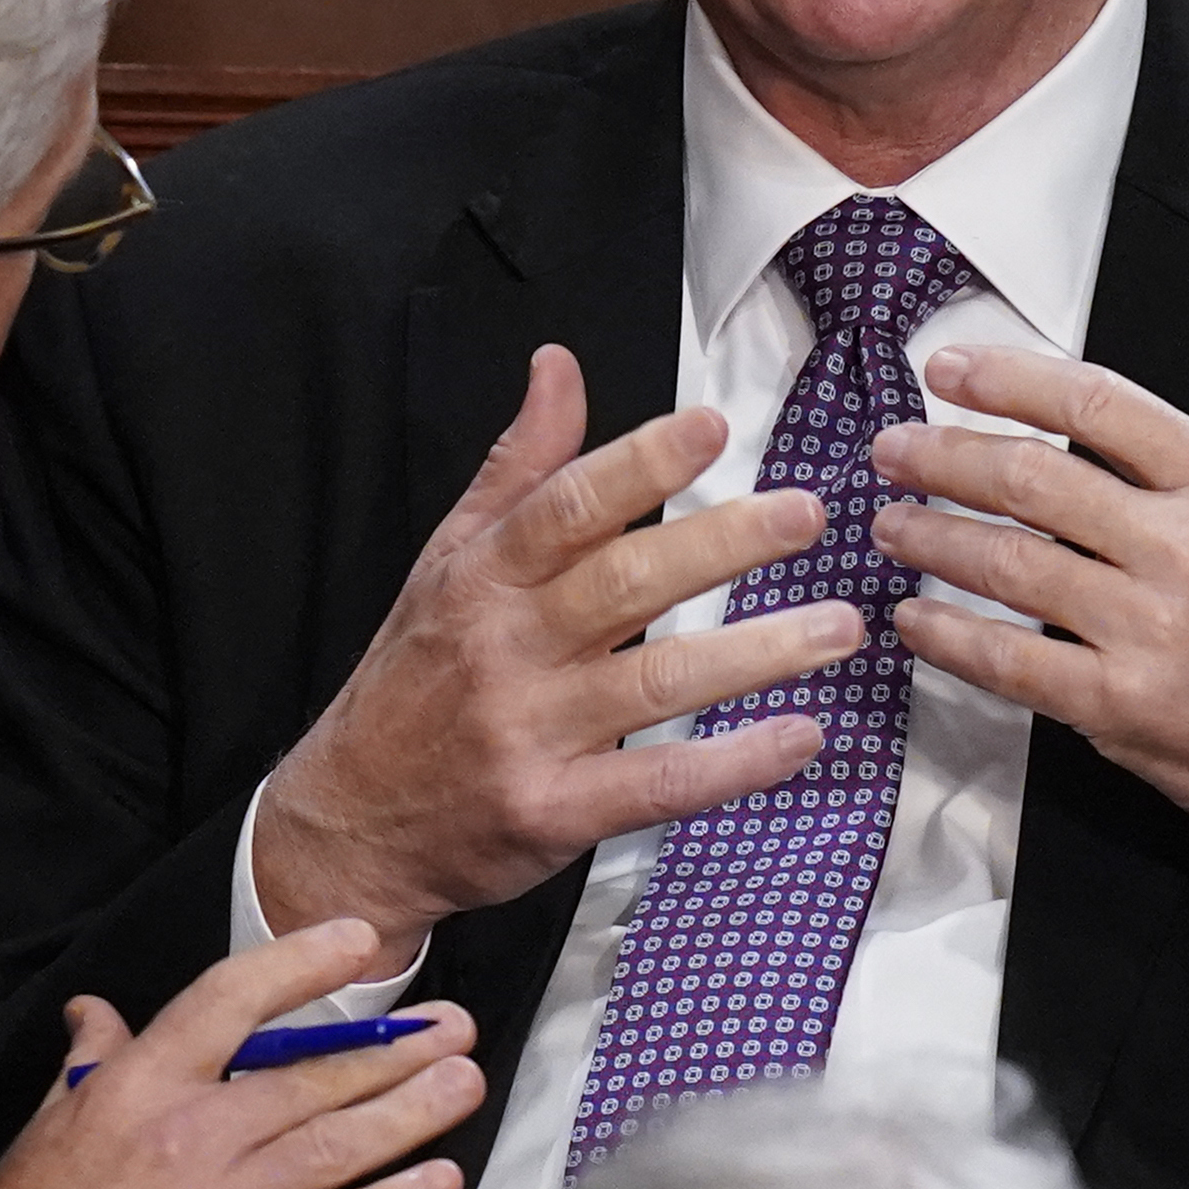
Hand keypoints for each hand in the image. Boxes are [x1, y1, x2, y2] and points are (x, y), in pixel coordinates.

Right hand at [0, 919, 484, 1188]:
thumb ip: (91, 1060)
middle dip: (395, 1050)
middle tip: (454, 1029)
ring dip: (413, 1112)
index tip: (357, 940)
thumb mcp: (46, 1125)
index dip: (301, 964)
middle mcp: (192, 1134)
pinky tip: (440, 1182)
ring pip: (339, 1146)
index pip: (232, 999)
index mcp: (139, 1086)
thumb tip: (97, 1011)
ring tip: (466, 1083)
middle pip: (313, 1077)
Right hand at [251, 345, 864, 956]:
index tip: (712, 426)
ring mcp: (528, 734)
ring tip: (839, 628)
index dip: (640, 462)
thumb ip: (518, 468)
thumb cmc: (415, 680)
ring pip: (656, 683)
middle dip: (721, 546)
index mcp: (483, 577)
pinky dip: (734, 765)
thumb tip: (559, 366)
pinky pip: (657, 784)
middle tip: (806, 516)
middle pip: (623, 584)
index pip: (566, 506)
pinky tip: (800, 738)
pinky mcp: (551, 811)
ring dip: (756, 654)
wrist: (350, 822)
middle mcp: (505, 648)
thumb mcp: (447, 562)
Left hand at [867, 262, 1188, 925]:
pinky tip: (915, 619)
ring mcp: (1149, 630)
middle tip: (891, 447)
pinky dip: (952, 638)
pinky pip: (1012, 662)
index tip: (949, 369)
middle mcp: (1184, 549)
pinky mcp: (1123, 705)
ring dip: (933, 539)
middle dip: (944, 457)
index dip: (1012, 381)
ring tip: (886, 524)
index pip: (1098, 407)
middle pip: (1032, 482)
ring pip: (1010, 566)